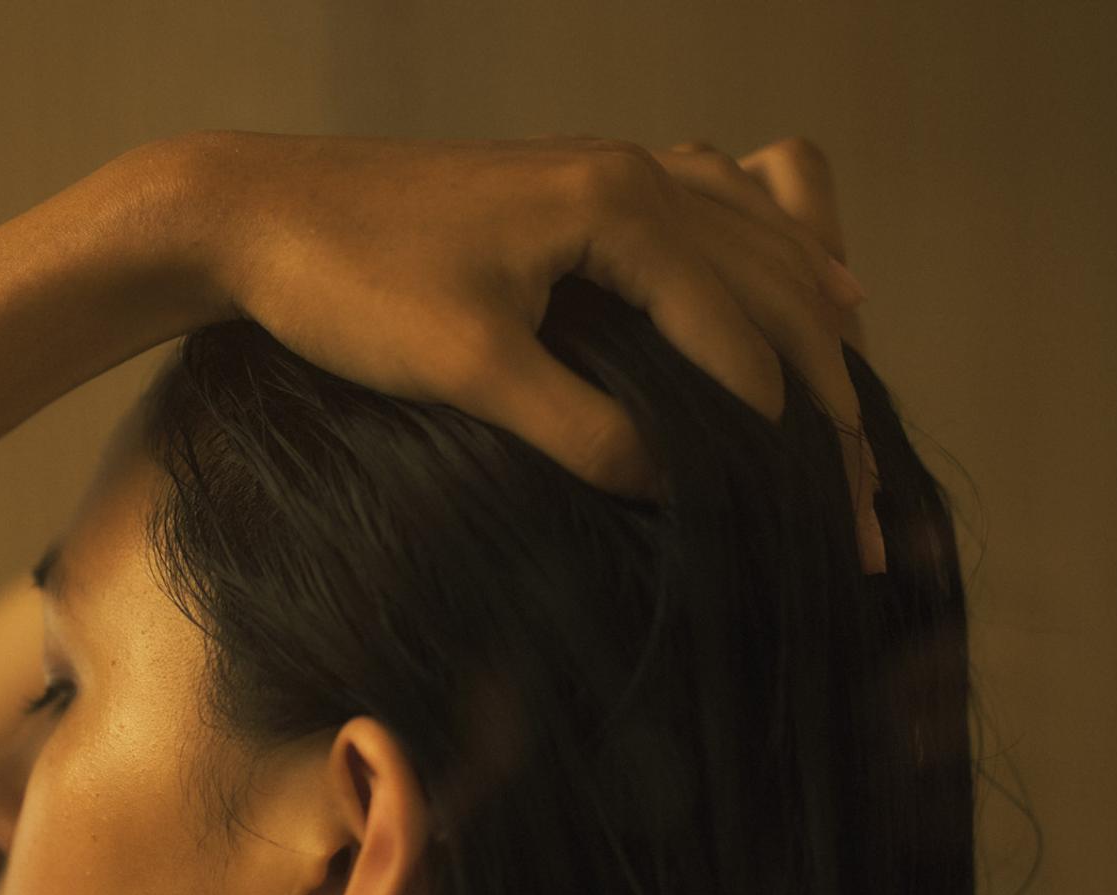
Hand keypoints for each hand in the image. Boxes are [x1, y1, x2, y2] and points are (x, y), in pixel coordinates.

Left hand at [183, 129, 865, 515]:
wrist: (255, 211)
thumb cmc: (349, 282)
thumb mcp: (470, 368)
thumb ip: (580, 428)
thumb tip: (671, 486)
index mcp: (618, 209)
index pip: (738, 326)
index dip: (787, 423)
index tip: (824, 503)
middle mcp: (629, 174)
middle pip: (766, 274)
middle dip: (820, 373)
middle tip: (860, 465)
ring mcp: (600, 170)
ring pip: (743, 230)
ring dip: (800, 301)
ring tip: (854, 364)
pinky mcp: (567, 184)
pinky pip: (696, 201)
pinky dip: (750, 241)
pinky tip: (775, 259)